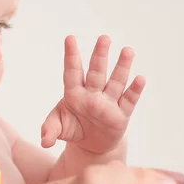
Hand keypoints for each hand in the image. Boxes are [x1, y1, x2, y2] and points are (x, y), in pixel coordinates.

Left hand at [42, 35, 144, 154]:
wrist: (90, 144)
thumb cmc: (72, 128)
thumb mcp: (59, 128)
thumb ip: (50, 130)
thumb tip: (44, 141)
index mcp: (74, 93)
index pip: (72, 71)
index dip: (71, 56)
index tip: (69, 38)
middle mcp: (92, 94)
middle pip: (96, 72)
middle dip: (99, 55)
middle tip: (104, 38)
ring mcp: (108, 103)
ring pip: (115, 82)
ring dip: (122, 67)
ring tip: (127, 50)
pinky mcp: (121, 115)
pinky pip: (128, 101)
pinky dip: (134, 90)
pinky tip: (140, 78)